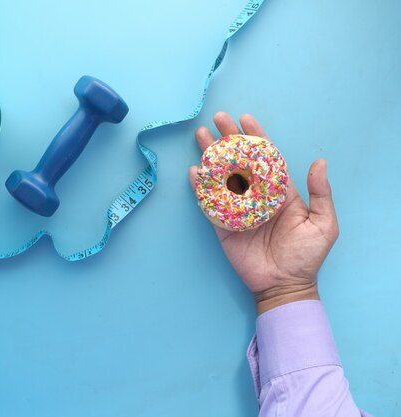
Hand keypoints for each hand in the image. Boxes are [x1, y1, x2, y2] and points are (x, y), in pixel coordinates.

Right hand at [188, 113, 338, 314]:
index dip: (256, 137)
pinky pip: (210, 203)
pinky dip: (200, 188)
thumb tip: (320, 162)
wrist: (284, 285)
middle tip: (216, 120)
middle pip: (239, 161)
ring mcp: (238, 209)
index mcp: (279, 192)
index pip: (266, 158)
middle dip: (228, 140)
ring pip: (222, 177)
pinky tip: (194, 172)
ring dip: (211, 157)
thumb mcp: (323, 224)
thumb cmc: (307, 256)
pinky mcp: (223, 225)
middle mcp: (256, 196)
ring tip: (200, 137)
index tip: (244, 119)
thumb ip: (321, 193)